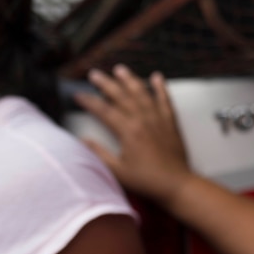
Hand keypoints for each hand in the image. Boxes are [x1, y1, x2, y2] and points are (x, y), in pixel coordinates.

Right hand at [74, 64, 192, 206]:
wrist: (176, 184)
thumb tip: (82, 141)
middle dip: (106, 84)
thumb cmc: (147, 180)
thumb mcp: (118, 172)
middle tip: (94, 74)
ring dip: (130, 80)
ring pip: (142, 94)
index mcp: (128, 132)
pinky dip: (161, 88)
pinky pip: (165, 100)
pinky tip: (157, 77)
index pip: (104, 111)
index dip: (89, 102)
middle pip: (122, 97)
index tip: (77, 95)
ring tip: (120, 69)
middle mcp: (143, 120)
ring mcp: (159, 119)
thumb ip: (99, 155)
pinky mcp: (171, 122)